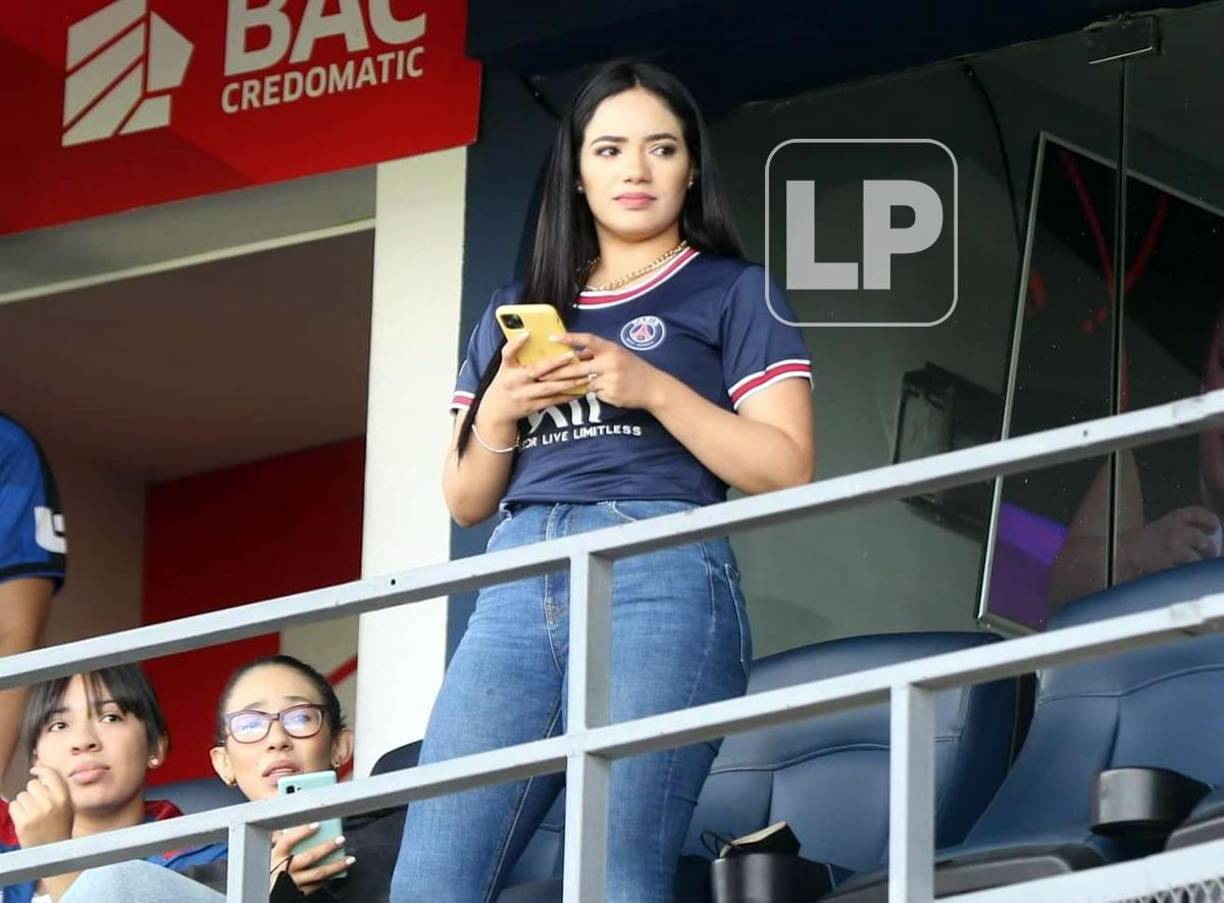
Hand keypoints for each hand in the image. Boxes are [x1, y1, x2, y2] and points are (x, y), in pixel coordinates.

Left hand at [10, 765, 72, 847]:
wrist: (53, 853)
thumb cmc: (59, 828)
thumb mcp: (67, 807)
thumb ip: (58, 791)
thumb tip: (41, 774)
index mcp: (64, 798)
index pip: (51, 774)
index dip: (40, 769)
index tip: (34, 770)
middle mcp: (51, 803)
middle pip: (32, 784)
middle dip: (32, 792)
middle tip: (36, 804)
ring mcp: (36, 813)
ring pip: (22, 795)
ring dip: (24, 803)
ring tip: (32, 815)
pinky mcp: (23, 823)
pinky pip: (14, 806)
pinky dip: (16, 811)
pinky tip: (24, 820)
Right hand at [270, 823, 354, 895]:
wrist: (266, 887)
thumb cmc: (273, 865)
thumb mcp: (275, 851)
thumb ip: (286, 838)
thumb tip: (301, 821)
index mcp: (277, 855)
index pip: (288, 840)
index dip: (302, 832)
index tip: (317, 824)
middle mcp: (284, 869)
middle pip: (309, 857)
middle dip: (327, 848)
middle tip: (341, 840)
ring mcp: (292, 881)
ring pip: (318, 873)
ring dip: (336, 866)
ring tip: (350, 859)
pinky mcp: (298, 891)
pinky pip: (317, 885)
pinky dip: (328, 878)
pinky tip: (338, 872)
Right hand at [479, 334, 594, 427]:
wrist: (497, 410)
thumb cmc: (505, 383)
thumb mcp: (507, 368)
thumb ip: (518, 356)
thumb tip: (534, 337)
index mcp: (507, 368)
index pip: (508, 354)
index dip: (516, 343)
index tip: (527, 333)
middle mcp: (514, 381)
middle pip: (535, 370)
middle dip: (554, 363)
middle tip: (571, 355)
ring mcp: (524, 395)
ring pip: (548, 388)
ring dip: (568, 382)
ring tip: (584, 376)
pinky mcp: (532, 406)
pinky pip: (552, 400)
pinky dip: (567, 396)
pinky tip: (579, 390)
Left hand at [548, 332, 668, 410]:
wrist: (653, 387)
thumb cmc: (633, 369)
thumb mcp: (618, 354)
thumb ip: (598, 353)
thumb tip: (576, 353)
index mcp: (611, 349)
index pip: (588, 340)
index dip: (570, 338)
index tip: (553, 338)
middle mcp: (610, 362)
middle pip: (578, 367)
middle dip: (558, 373)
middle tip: (542, 375)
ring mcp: (610, 379)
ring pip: (585, 382)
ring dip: (577, 384)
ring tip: (566, 384)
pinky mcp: (611, 394)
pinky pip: (594, 393)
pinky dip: (594, 392)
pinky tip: (603, 391)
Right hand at [1122, 506, 1221, 576]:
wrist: (1125, 551)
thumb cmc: (1145, 540)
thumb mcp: (1162, 526)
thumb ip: (1182, 528)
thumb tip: (1207, 536)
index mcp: (1173, 518)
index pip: (1197, 513)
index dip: (1210, 519)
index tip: (1215, 527)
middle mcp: (1175, 530)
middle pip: (1202, 538)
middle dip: (1209, 548)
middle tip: (1211, 552)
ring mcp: (1172, 547)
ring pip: (1196, 557)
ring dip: (1199, 562)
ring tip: (1198, 565)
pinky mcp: (1168, 562)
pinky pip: (1185, 569)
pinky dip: (1188, 571)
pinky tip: (1185, 571)